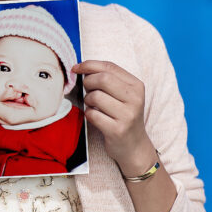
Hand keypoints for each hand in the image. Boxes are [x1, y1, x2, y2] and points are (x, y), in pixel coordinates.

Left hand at [72, 60, 155, 175]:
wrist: (134, 146)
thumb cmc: (122, 116)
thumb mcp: (122, 95)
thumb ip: (106, 78)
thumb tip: (80, 67)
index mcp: (136, 86)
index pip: (109, 66)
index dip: (88, 65)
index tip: (76, 68)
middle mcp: (135, 99)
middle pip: (102, 79)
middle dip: (88, 82)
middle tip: (87, 91)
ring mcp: (127, 115)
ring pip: (95, 96)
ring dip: (88, 100)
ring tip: (94, 106)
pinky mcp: (117, 130)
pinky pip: (92, 115)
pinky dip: (89, 114)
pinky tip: (96, 118)